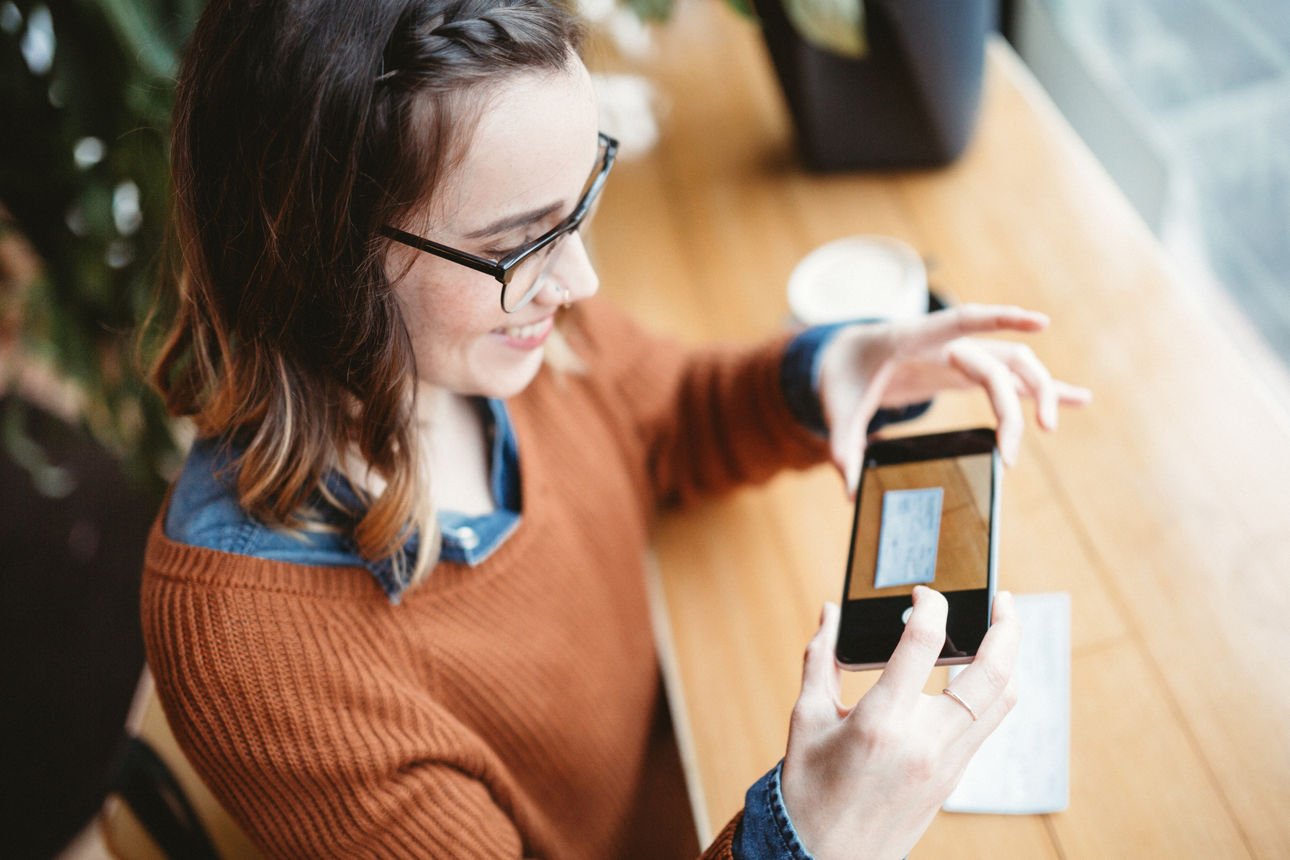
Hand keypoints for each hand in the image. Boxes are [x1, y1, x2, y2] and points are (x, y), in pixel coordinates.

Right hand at [781, 588, 1019, 859]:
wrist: (824, 858)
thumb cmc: (809, 789)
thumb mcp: (806, 718)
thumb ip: (820, 659)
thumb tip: (830, 612)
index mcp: (881, 722)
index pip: (923, 644)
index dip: (930, 606)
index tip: (923, 593)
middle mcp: (924, 743)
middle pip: (990, 674)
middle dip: (1007, 628)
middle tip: (1003, 598)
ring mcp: (947, 764)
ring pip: (1003, 702)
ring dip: (1010, 660)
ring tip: (1002, 631)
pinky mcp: (954, 779)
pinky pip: (988, 726)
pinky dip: (993, 692)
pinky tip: (979, 675)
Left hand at [816, 304, 1091, 493]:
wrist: (848, 356)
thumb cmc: (844, 374)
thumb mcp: (835, 407)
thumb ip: (842, 445)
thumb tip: (848, 490)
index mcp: (914, 338)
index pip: (963, 322)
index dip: (1001, 319)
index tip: (1040, 321)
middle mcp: (947, 343)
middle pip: (997, 362)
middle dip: (1012, 405)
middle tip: (1011, 454)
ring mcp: (962, 355)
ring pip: (1015, 365)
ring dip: (1039, 392)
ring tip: (1051, 428)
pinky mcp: (969, 371)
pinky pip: (1013, 379)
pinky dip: (1044, 388)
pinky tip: (1079, 398)